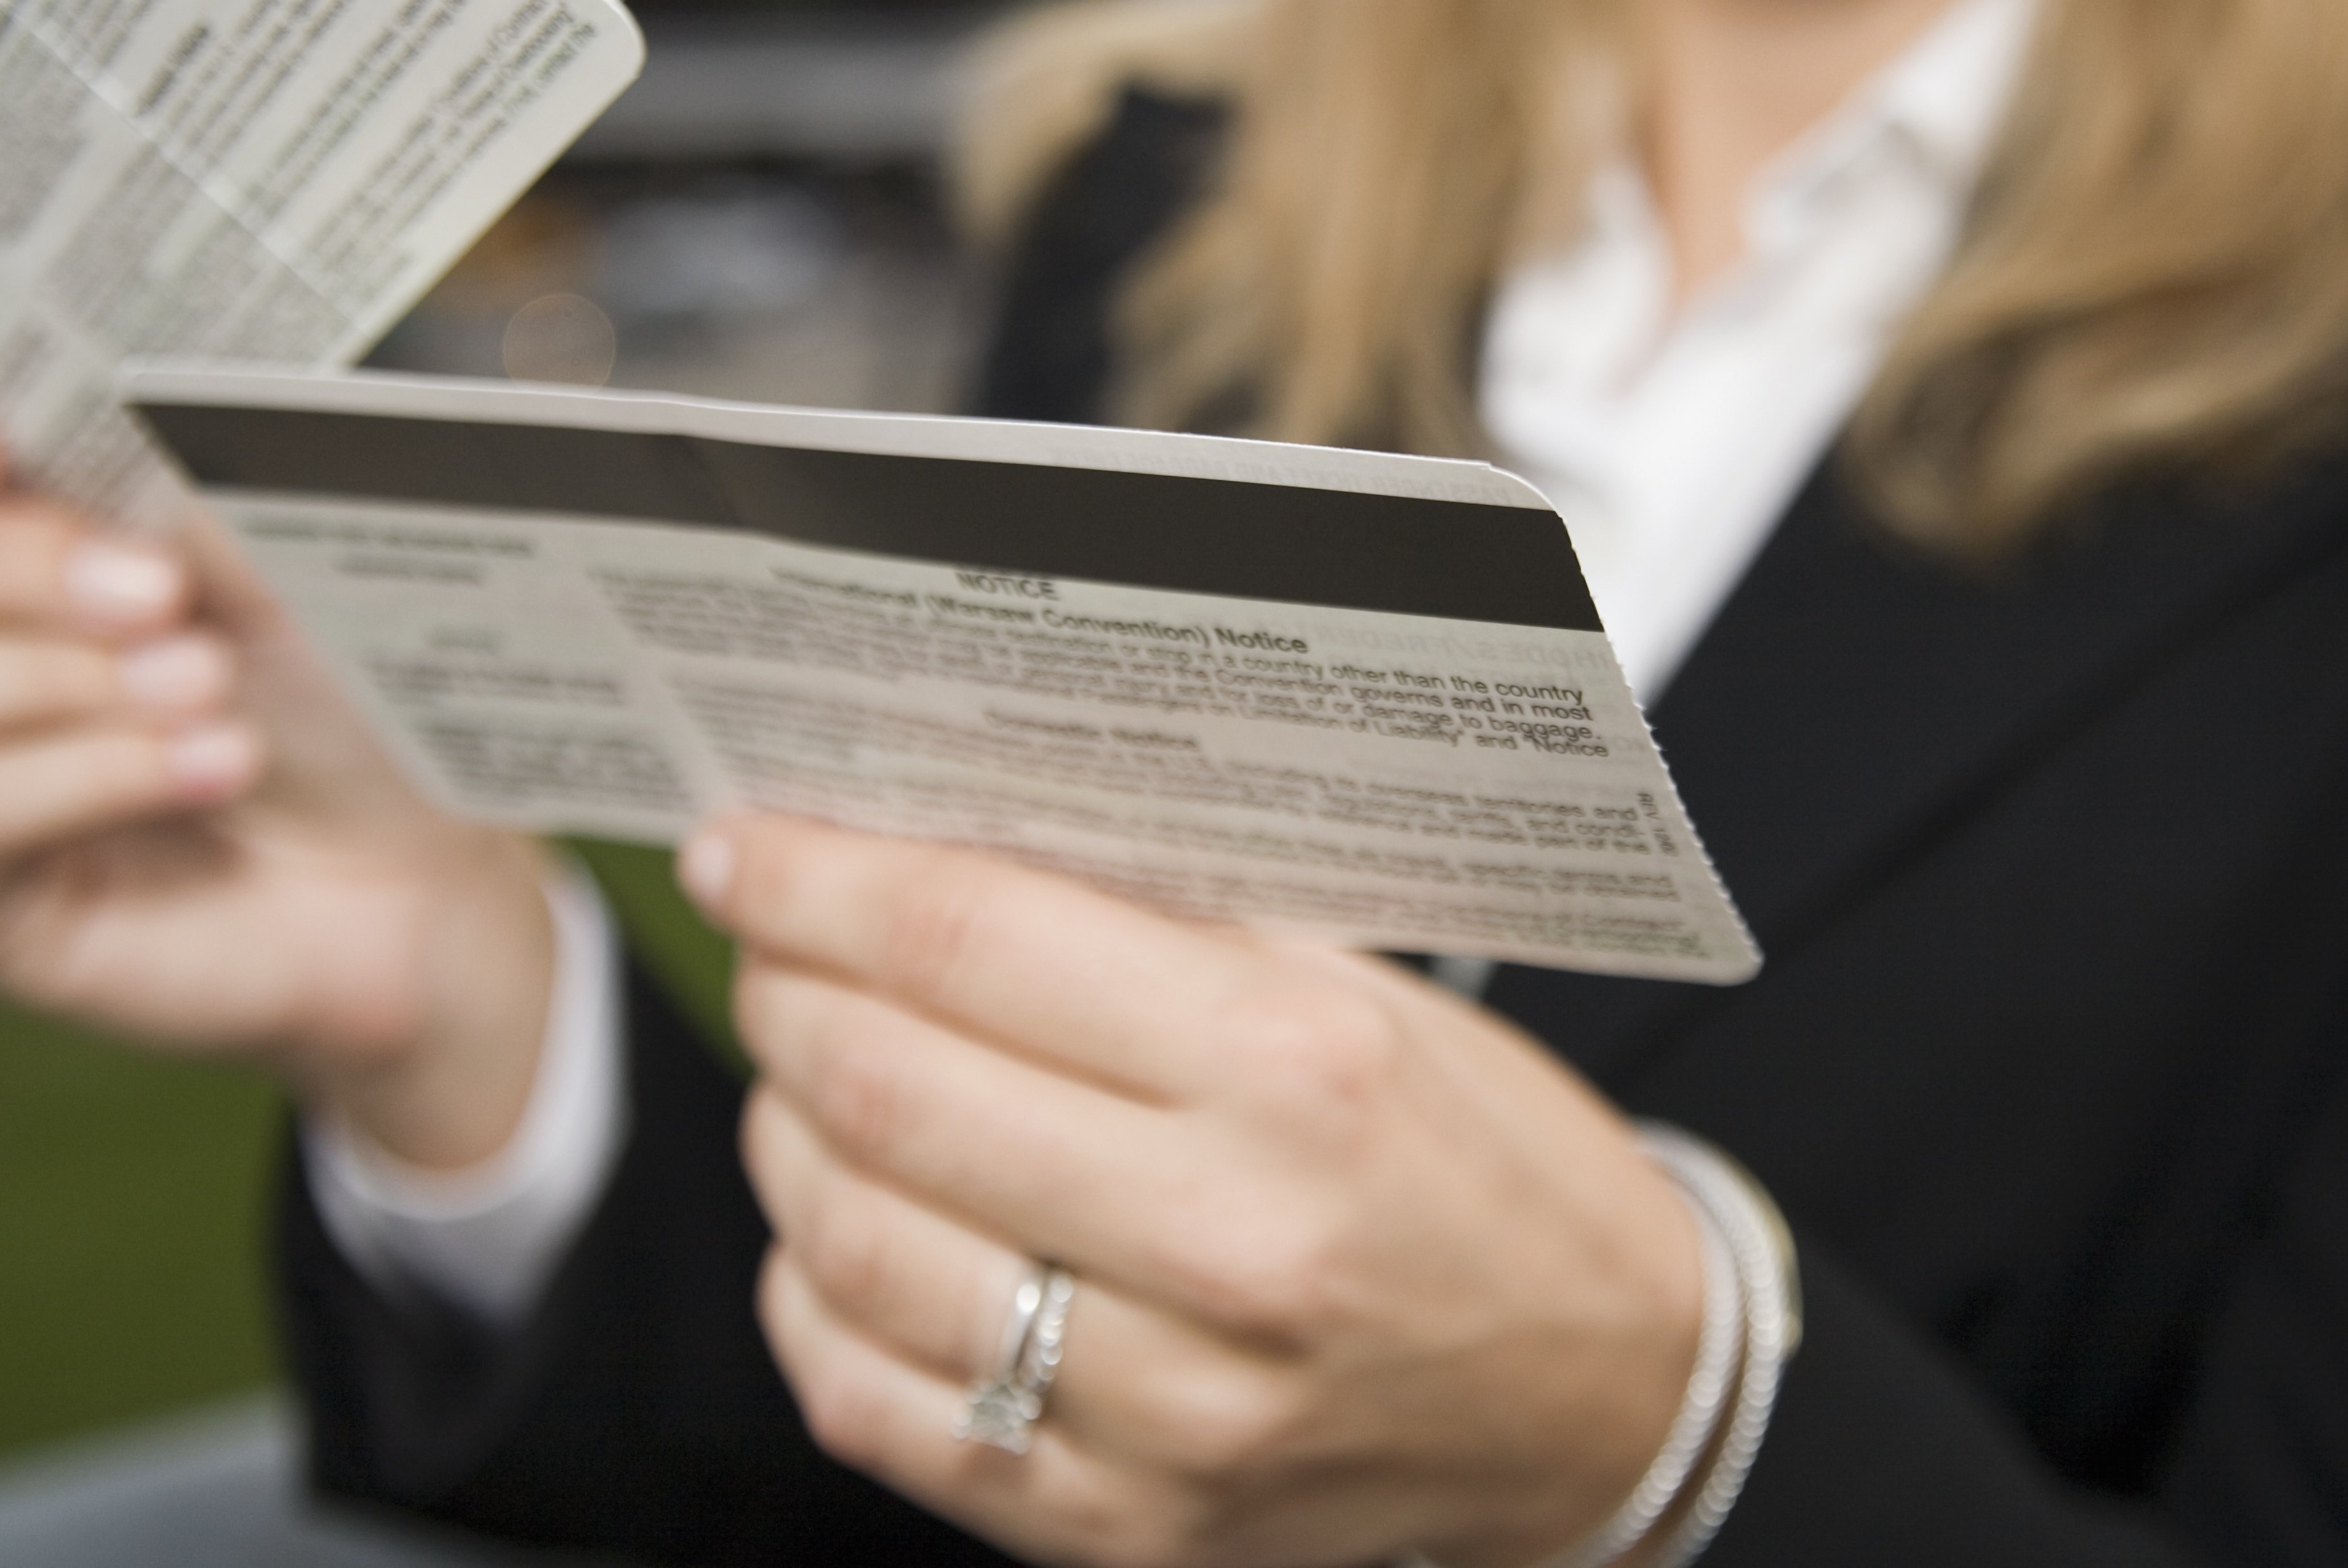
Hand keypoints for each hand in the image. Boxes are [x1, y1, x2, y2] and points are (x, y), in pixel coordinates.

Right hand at [0, 392, 558, 1168]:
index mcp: (2, 537)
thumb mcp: (293, 556)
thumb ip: (193, 475)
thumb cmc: (362, 687)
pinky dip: (97, 775)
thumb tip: (137, 415)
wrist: (442, 857)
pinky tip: (216, 761)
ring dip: (55, 678)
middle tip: (156, 587)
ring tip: (208, 681)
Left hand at [684, 813, 1702, 1567]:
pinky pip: (879, 1408)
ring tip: (804, 1077)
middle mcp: (1232, 1246)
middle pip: (892, 1088)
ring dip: (786, 1134)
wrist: (1599, 1388)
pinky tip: (842, 1229)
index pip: (974, 945)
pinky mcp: (1126, 1527)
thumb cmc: (1482, 1162)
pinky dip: (816, 1299)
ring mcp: (1171, 1413)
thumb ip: (1156, 927)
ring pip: (857, 1248)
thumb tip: (931, 848)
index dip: (821, 883)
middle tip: (768, 944)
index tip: (748, 851)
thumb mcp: (1359, 989)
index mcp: (1300, 1070)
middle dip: (787, 990)